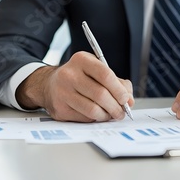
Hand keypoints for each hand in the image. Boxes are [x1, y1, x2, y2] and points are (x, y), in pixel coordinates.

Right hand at [16, 51, 133, 121]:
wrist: (50, 85)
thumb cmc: (79, 77)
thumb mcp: (97, 70)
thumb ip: (117, 83)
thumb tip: (129, 100)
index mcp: (81, 60)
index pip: (105, 75)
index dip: (119, 90)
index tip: (126, 99)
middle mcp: (69, 75)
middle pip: (100, 95)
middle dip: (116, 107)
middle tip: (122, 112)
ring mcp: (62, 92)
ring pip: (92, 110)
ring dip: (106, 116)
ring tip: (111, 115)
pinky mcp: (60, 108)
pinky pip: (84, 118)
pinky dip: (95, 119)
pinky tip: (97, 115)